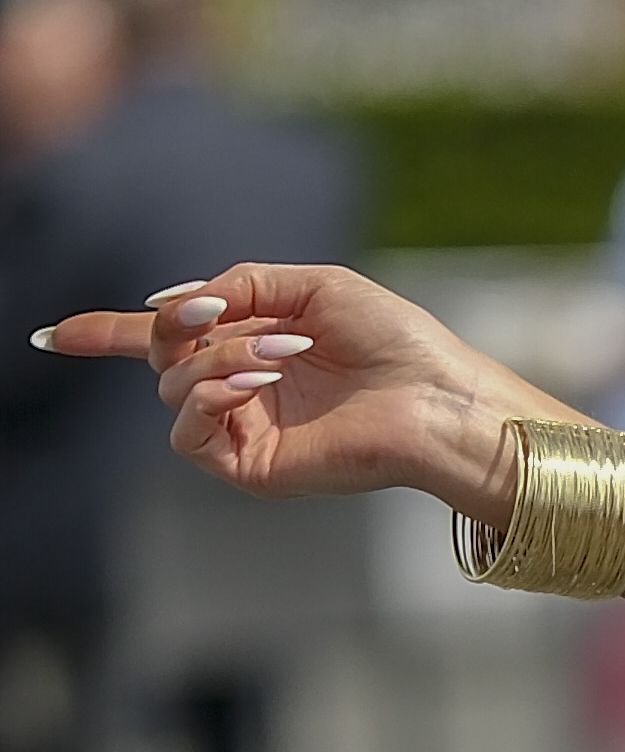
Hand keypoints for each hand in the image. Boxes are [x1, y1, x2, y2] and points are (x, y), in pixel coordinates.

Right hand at [34, 264, 542, 519]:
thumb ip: (238, 285)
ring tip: (277, 355)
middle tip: (228, 315)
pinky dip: (208, 394)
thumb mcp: (309, 286)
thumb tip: (173, 303)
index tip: (58, 336)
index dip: (109, 334)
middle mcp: (245, 391)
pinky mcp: (252, 466)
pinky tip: (255, 382)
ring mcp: (246, 431)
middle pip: (161, 354)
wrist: (440, 399)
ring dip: (213, 357)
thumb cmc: (396, 343)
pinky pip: (188, 430)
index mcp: (255, 346)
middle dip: (183, 324)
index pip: (169, 344)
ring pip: (172, 388)